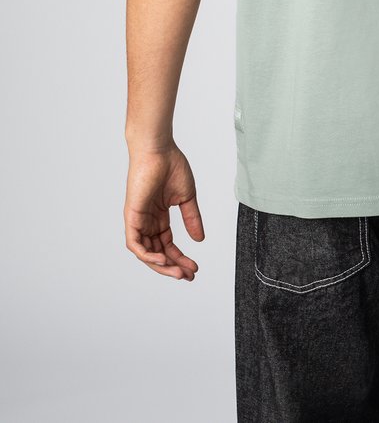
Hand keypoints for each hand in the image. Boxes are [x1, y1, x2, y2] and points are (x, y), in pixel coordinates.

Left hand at [124, 142, 204, 279]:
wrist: (159, 150)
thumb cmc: (171, 166)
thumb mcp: (186, 198)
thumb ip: (192, 218)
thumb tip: (199, 239)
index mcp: (159, 216)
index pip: (168, 244)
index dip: (180, 258)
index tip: (195, 267)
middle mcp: (148, 221)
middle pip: (158, 252)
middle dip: (173, 266)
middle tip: (189, 275)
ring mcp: (138, 220)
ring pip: (146, 253)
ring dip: (162, 265)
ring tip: (179, 272)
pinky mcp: (131, 216)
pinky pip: (135, 244)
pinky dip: (147, 255)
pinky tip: (162, 259)